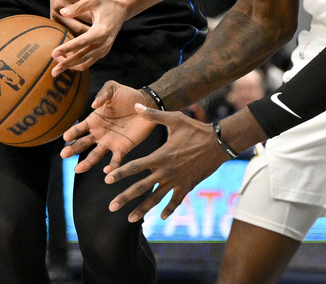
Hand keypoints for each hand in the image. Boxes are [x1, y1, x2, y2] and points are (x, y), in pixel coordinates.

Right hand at [48, 0, 112, 34]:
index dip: (100, 18)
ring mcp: (55, 14)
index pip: (88, 10)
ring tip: (100, 38)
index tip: (112, 23)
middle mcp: (60, 5)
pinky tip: (89, 38)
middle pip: (81, 24)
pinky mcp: (53, 21)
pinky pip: (69, 32)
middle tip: (108, 35)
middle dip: (95, 30)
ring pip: (75, 31)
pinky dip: (79, 36)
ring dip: (87, 37)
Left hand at [51, 0, 130, 76]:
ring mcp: (105, 48)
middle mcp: (104, 43)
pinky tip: (67, 58)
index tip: (53, 53)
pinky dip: (78, 62)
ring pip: (86, 63)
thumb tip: (62, 13)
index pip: (80, 43)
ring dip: (71, 66)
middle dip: (66, 65)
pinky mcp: (104, 50)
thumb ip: (77, 7)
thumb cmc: (106, 1)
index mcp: (101, 31)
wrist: (123, 7)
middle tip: (53, 72)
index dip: (66, 49)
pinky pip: (89, 61)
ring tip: (57, 66)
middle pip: (82, 58)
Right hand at [62, 81, 154, 173]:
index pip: (79, 129)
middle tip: (64, 154)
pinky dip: (112, 167)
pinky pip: (116, 160)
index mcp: (94, 120)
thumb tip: (94, 104)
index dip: (72, 133)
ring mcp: (110, 142)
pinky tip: (108, 172)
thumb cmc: (127, 95)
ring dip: (87, 163)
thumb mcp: (113, 88)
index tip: (66, 137)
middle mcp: (99, 134)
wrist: (146, 103)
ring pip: (95, 155)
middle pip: (83, 144)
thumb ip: (103, 94)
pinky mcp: (123, 148)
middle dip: (73, 149)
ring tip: (79, 169)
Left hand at [104, 105, 226, 222]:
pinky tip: (162, 217)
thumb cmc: (195, 129)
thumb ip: (153, 115)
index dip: (120, 172)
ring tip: (130, 219)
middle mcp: (166, 171)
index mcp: (160, 156)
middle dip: (125, 197)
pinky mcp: (188, 186)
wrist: (218, 143)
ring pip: (156, 199)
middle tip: (111, 207)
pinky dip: (169, 209)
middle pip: (141, 187)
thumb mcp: (174, 118)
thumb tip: (136, 105)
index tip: (106, 179)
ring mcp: (177, 181)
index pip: (135, 166)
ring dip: (142, 209)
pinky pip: (176, 201)